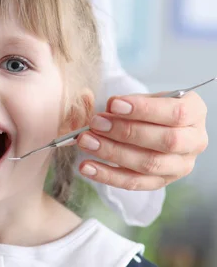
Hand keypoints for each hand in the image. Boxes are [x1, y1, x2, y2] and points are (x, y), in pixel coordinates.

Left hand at [76, 91, 207, 190]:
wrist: (153, 126)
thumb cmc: (147, 108)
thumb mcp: (142, 98)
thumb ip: (127, 101)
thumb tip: (110, 107)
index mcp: (195, 113)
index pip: (176, 113)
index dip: (144, 110)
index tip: (114, 105)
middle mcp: (194, 141)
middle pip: (165, 141)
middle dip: (126, 132)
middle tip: (95, 123)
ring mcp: (180, 165)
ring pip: (149, 164)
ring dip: (112, 153)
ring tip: (86, 141)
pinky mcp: (161, 182)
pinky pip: (134, 183)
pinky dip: (107, 175)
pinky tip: (86, 167)